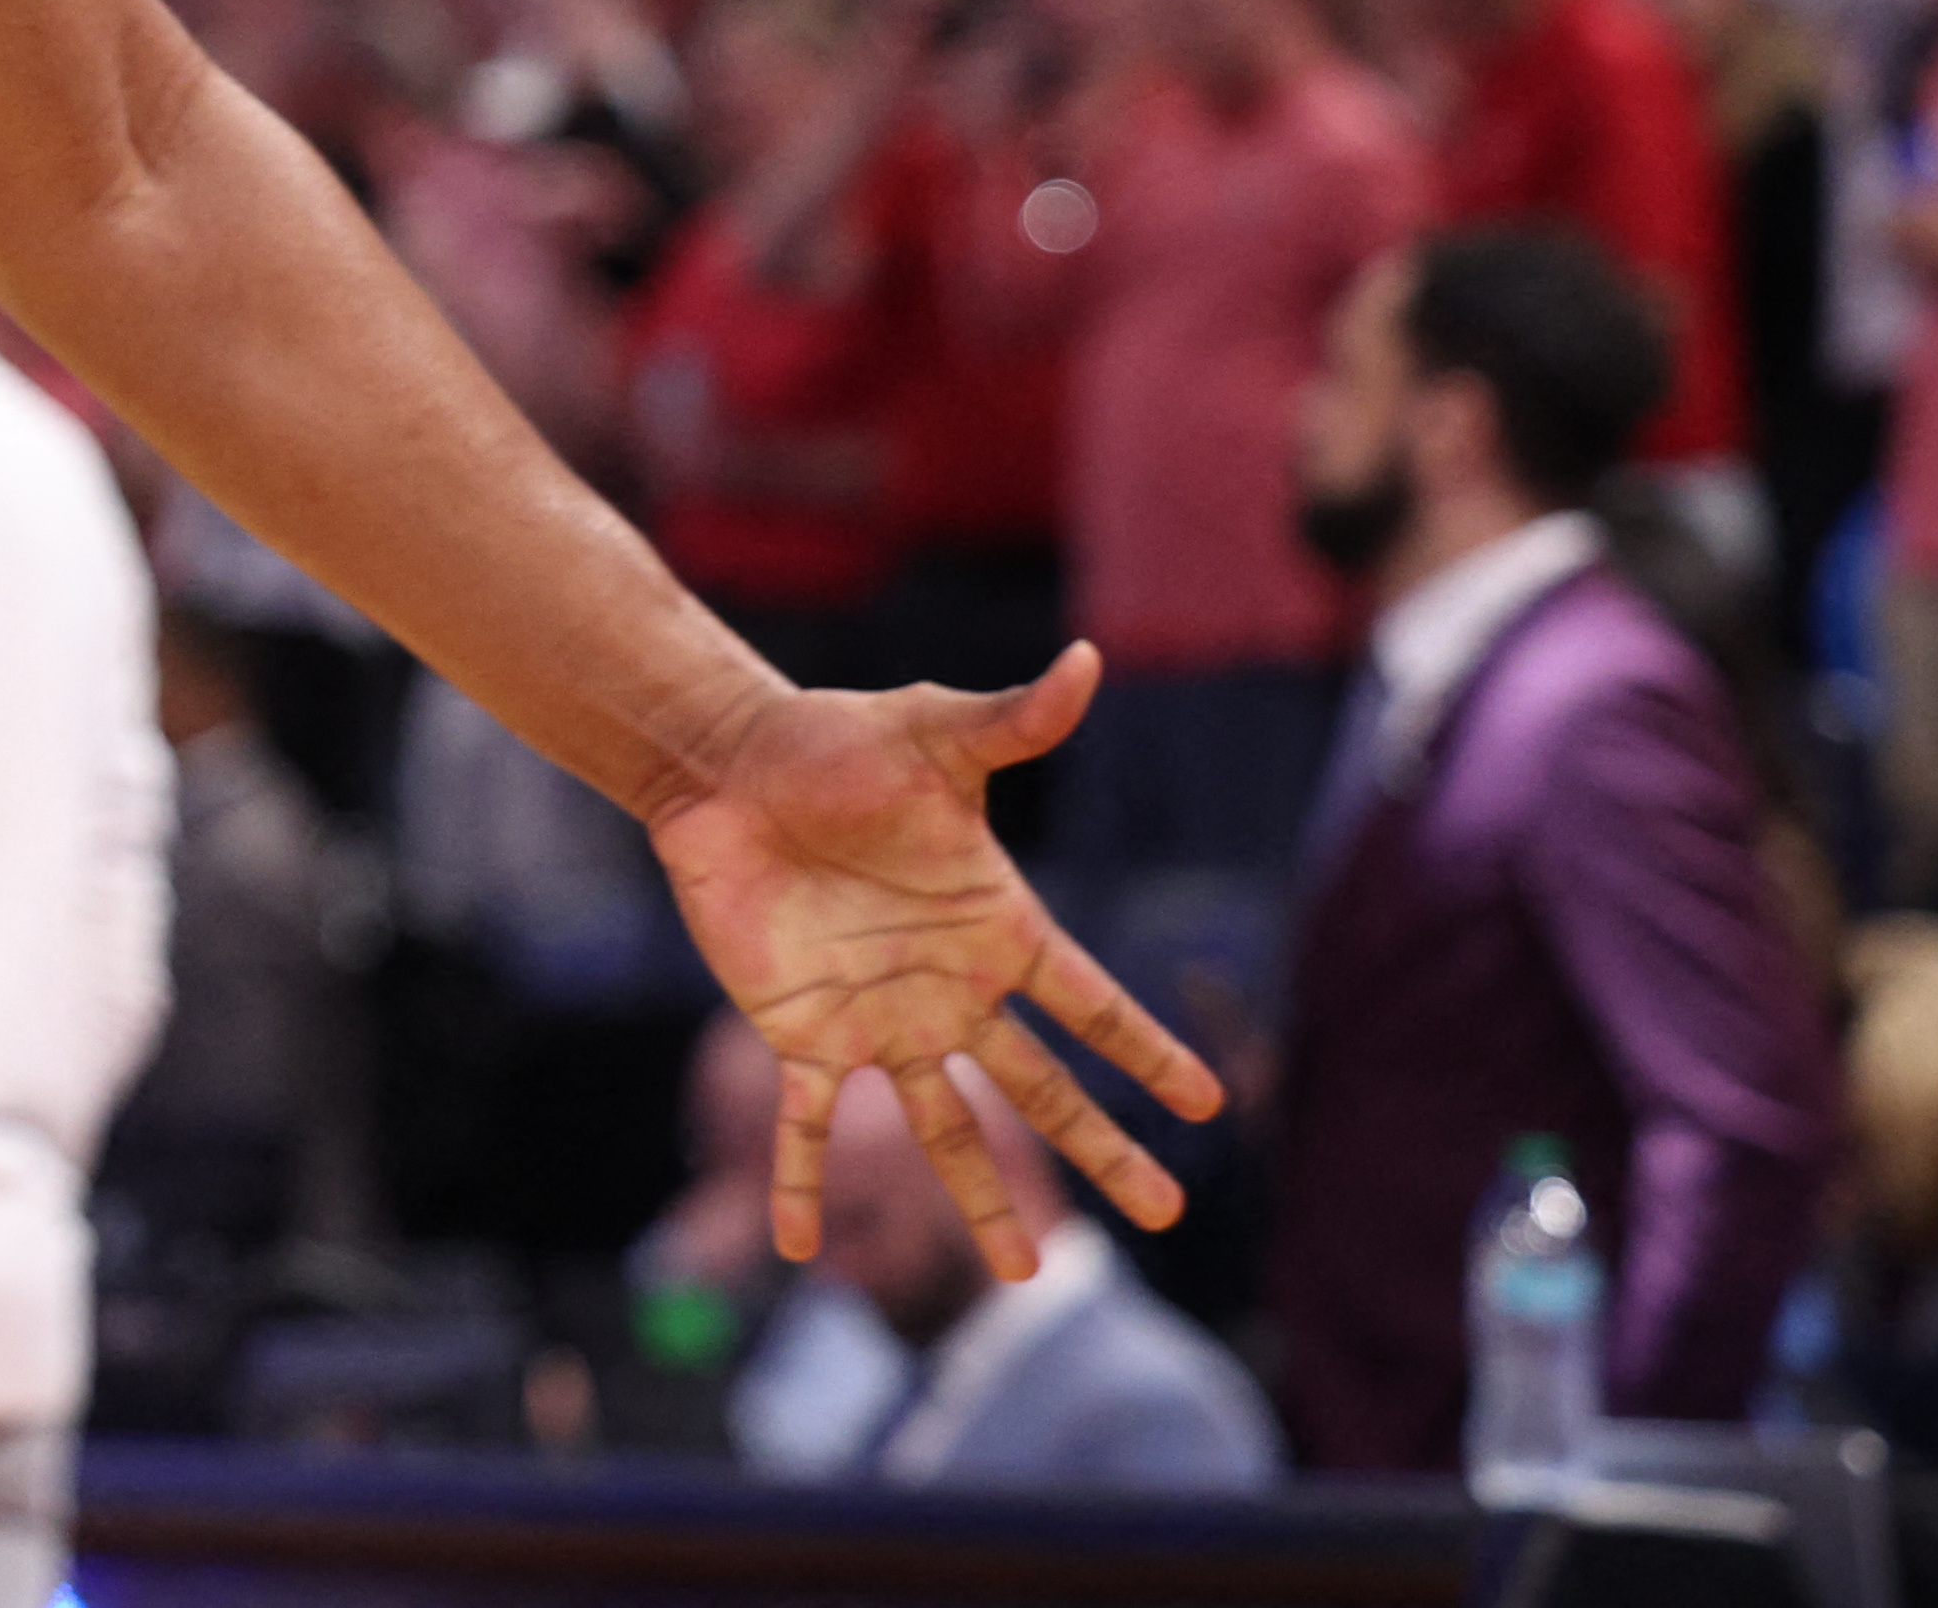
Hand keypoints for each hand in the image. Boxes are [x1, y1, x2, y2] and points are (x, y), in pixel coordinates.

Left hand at [641, 644, 1227, 1283]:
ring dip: (978, 1201)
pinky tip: (795, 1246)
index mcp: (995, 929)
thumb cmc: (835, 744)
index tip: (1207, 1106)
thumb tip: (1085, 661)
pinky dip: (800, 1183)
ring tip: (1020, 1275)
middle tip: (1166, 1215)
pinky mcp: (801, 1033)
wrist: (730, 767)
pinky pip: (807, 1125)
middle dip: (1103, 1150)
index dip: (1145, 1052)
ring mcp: (880, 1021)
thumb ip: (1011, 720)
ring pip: (942, 1129)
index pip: (1090, 1003)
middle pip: (1041, 1088)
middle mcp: (950, 991)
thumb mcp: (931, 734)